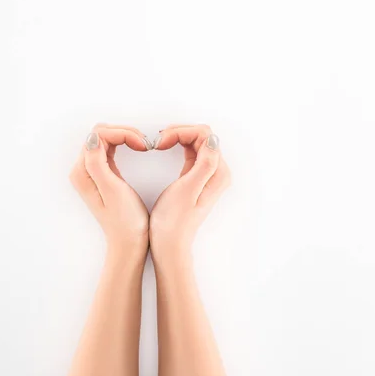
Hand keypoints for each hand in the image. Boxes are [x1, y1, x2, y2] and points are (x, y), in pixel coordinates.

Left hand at [70, 124, 153, 255]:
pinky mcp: (103, 174)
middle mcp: (83, 170)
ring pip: (106, 139)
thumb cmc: (125, 221)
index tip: (143, 145)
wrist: (130, 242)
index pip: (99, 135)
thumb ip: (98, 163)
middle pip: (101, 134)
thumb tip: (92, 137)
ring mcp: (92, 172)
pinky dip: (125, 143)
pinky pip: (110, 148)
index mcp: (82, 172)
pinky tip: (137, 149)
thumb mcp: (112, 190)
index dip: (123, 133)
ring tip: (143, 146)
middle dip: (124, 132)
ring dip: (125, 136)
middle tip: (145, 144)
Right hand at [150, 125, 230, 262]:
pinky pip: (190, 151)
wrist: (169, 244)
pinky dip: (177, 144)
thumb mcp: (187, 190)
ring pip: (195, 141)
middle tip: (157, 141)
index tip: (160, 142)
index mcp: (217, 172)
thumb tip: (212, 139)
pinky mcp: (196, 177)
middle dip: (179, 131)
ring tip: (158, 144)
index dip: (181, 131)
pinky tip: (163, 148)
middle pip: (201, 135)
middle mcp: (216, 171)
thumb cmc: (173, 221)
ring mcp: (207, 174)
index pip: (204, 134)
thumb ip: (203, 163)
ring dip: (177, 136)